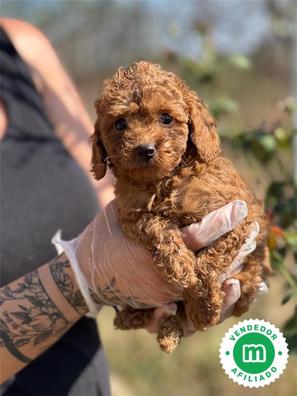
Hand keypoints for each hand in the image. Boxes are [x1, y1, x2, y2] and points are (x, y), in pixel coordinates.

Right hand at [53, 200, 254, 318]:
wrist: (86, 276)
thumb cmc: (104, 238)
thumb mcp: (122, 213)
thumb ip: (148, 203)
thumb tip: (172, 183)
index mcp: (155, 248)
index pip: (197, 236)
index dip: (221, 222)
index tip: (238, 208)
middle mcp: (166, 275)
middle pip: (211, 263)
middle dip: (235, 246)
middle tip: (251, 229)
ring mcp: (168, 294)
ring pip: (208, 284)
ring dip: (231, 268)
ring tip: (246, 251)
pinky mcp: (166, 303)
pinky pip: (197, 300)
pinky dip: (217, 292)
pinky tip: (232, 283)